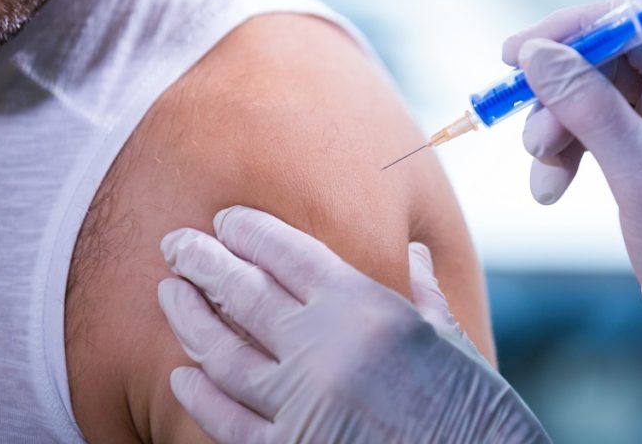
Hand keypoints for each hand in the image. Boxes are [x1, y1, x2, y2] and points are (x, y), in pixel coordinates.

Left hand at [157, 206, 548, 443]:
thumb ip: (422, 296)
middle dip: (203, 262)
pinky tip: (183, 374)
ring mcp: (300, 405)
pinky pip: (227, 420)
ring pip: (222, 352)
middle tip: (176, 245)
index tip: (226, 220)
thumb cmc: (471, 407)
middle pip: (245, 294)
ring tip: (170, 293)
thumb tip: (412, 256)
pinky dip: (201, 395)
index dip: (251, 232)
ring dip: (189, 319)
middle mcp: (323, 351)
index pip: (291, 254)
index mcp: (366, 310)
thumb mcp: (451, 342)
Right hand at [504, 6, 641, 441]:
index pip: (631, 26)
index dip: (570, 33)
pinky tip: (550, 191)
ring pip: (591, 103)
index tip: (515, 53)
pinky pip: (594, 138)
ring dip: (556, 133)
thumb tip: (536, 52)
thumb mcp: (638, 172)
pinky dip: (566, 158)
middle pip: (604, 65)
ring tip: (546, 177)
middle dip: (558, 98)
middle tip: (533, 141)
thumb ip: (586, 104)